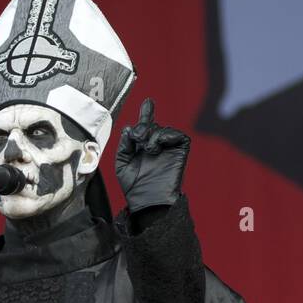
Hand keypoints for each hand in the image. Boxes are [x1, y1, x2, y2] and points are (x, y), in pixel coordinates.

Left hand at [115, 98, 189, 213]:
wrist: (147, 200)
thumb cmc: (134, 187)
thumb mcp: (122, 163)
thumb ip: (124, 145)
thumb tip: (128, 127)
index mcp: (143, 147)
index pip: (146, 126)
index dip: (147, 113)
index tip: (148, 102)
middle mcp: (157, 146)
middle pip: (152, 125)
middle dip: (143, 126)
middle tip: (137, 138)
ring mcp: (169, 148)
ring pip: (163, 128)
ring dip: (152, 134)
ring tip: (147, 148)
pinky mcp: (180, 151)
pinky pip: (178, 134)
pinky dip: (166, 136)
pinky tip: (155, 148)